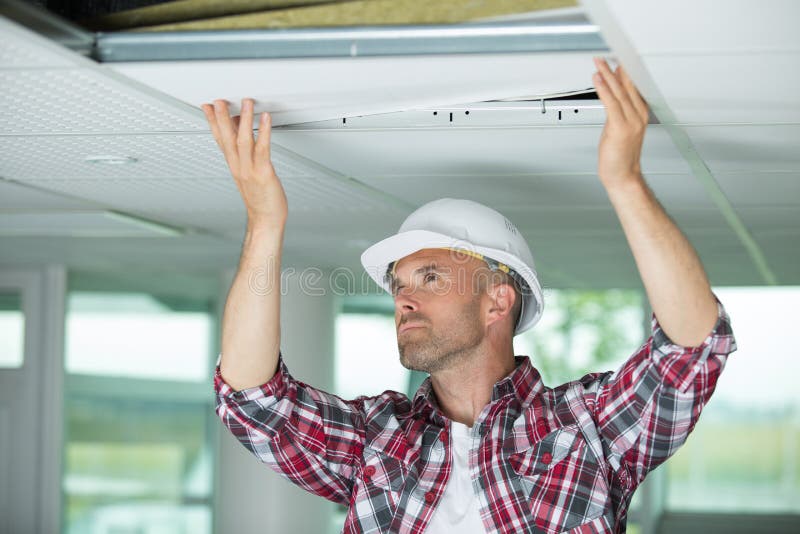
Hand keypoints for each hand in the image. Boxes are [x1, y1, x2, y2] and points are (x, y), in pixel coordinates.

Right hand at [201, 98, 287, 226]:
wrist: (266, 221)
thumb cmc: (262, 200)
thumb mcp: (249, 175)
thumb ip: (245, 156)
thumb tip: (244, 138)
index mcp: (234, 166)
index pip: (220, 140)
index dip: (212, 122)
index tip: (207, 107)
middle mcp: (239, 166)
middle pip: (226, 138)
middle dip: (221, 117)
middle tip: (218, 99)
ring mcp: (249, 170)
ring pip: (242, 140)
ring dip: (243, 119)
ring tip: (245, 102)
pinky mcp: (263, 173)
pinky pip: (262, 149)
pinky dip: (263, 132)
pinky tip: (265, 119)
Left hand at [592, 57, 649, 187]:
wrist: (623, 176)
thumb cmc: (620, 155)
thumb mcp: (618, 127)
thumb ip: (617, 110)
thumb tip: (610, 92)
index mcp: (640, 114)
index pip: (633, 87)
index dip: (625, 71)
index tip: (619, 57)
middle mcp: (637, 115)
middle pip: (626, 86)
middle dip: (617, 68)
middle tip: (609, 53)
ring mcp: (630, 121)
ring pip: (618, 92)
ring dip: (607, 75)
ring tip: (599, 62)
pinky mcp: (620, 128)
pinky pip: (611, 104)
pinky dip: (604, 89)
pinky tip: (598, 79)